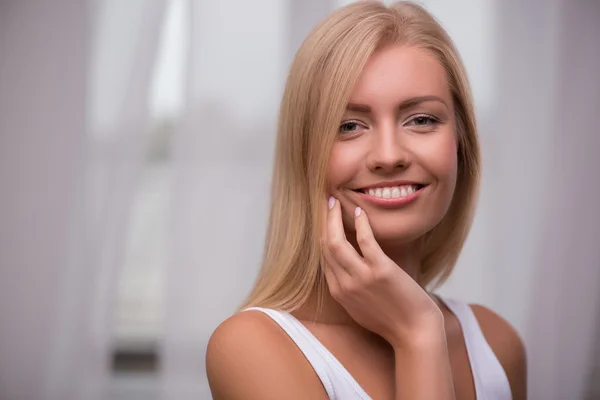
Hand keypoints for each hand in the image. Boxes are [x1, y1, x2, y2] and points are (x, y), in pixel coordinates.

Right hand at [321, 196, 443, 348]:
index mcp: (338, 292)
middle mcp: (344, 284)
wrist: (414, 333)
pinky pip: (365, 241)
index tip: (326, 219)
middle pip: (325, 246)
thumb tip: (348, 267)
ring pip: (336, 242)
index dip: (322, 234)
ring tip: (336, 202)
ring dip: (334, 218)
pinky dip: (361, 223)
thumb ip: (350, 287)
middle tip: (327, 203)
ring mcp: (361, 278)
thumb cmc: (392, 320)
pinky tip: (361, 212)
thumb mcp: (360, 307)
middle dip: (324, 222)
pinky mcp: (380, 271)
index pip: (323, 257)